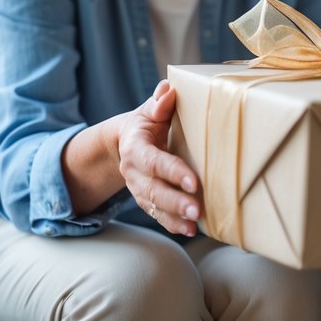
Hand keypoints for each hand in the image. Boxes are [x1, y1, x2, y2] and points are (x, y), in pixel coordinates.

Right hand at [118, 80, 202, 235]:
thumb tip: (168, 90)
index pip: (154, 161)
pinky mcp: (145, 199)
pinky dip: (172, 224)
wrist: (124, 142)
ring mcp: (137, 188)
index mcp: (135, 147)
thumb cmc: (146, 122)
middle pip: (153, 189)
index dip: (172, 171)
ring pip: (154, 205)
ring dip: (174, 217)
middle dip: (175, 201)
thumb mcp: (149, 110)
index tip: (193, 181)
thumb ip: (159, 103)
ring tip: (194, 224)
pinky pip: (157, 214)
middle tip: (196, 209)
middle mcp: (133, 171)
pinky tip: (189, 230)